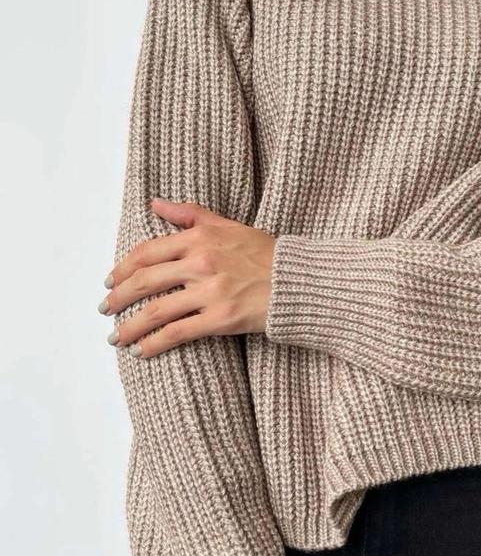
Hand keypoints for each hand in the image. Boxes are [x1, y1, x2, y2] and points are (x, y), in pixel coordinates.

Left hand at [99, 197, 275, 357]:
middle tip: (106, 310)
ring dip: (129, 326)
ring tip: (116, 337)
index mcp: (200, 237)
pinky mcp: (220, 318)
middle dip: (118, 299)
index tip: (111, 281)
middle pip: (144, 282)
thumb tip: (155, 204)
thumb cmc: (266, 254)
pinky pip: (177, 333)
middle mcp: (201, 262)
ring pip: (156, 311)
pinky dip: (154, 344)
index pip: (147, 252)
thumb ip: (190, 214)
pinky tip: (142, 351)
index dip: (123, 269)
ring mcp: (210, 291)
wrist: (299, 281)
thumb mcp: (229, 225)